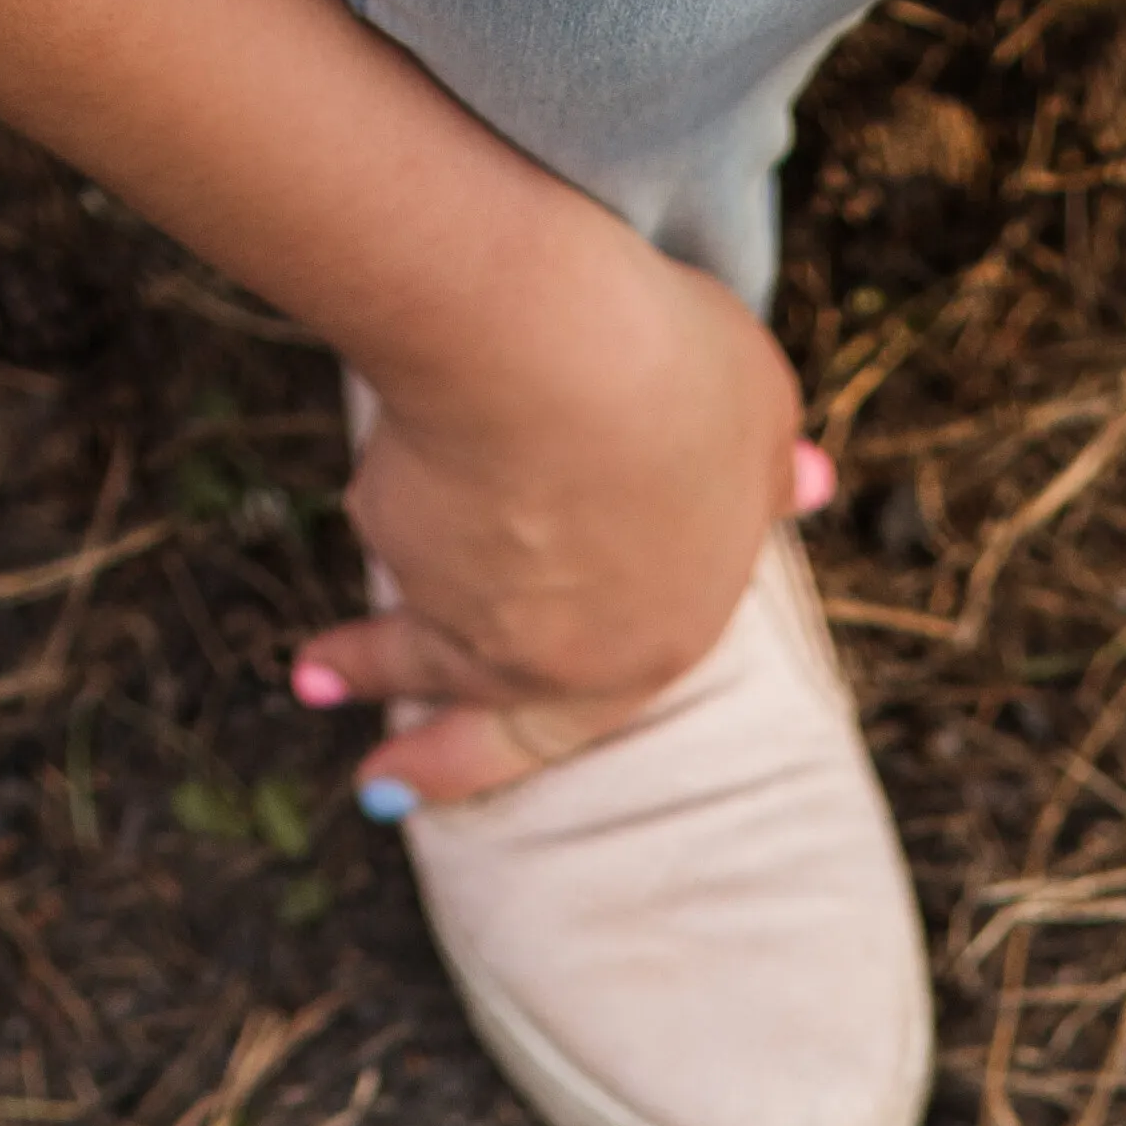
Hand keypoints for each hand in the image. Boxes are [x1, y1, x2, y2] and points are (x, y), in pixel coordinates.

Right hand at [298, 208, 804, 805]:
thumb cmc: (668, 372)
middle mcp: (549, 658)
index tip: (500, 760)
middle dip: (426, 755)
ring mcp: (463, 607)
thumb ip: (769, 466)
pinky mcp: (393, 534)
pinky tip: (397, 454)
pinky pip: (397, 512)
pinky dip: (393, 496)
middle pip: (477, 721)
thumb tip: (810, 485)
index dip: (545, 740)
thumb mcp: (756, 412)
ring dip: (360, 659)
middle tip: (378, 783)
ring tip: (316, 672)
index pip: (589, 722)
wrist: (536, 342)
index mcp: (653, 647)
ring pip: (415, 631)